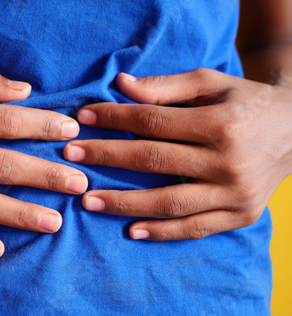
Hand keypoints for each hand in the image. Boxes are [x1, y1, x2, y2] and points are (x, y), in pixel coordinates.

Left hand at [64, 69, 291, 240]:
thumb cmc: (246, 102)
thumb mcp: (212, 83)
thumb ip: (166, 86)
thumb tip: (121, 85)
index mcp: (222, 123)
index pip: (153, 122)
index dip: (114, 119)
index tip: (83, 118)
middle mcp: (229, 162)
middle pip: (153, 161)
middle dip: (106, 157)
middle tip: (70, 157)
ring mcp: (235, 194)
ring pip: (169, 203)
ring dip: (123, 203)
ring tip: (87, 201)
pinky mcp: (240, 216)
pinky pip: (194, 228)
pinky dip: (161, 232)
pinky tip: (131, 231)